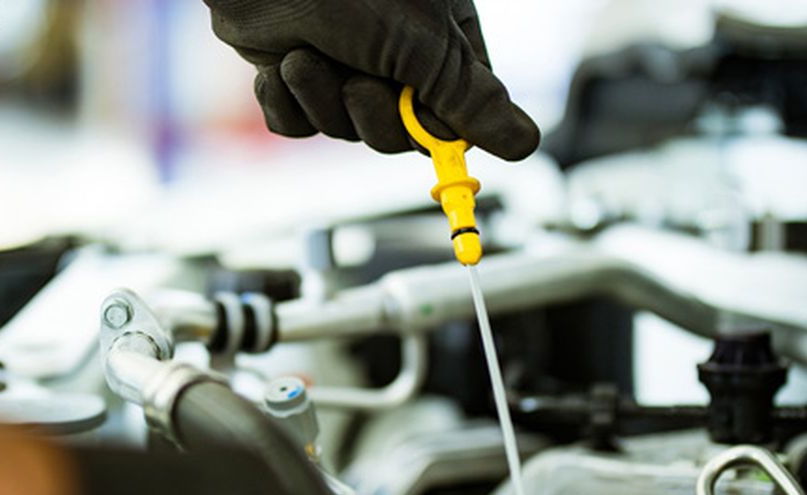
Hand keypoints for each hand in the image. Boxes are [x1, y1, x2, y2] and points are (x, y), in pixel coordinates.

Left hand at [205, 0, 539, 160]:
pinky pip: (299, 125)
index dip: (438, 132)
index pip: (460, 112)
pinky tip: (280, 65)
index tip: (423, 133)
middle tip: (357, 81)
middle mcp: (395, 55)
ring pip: (345, 130)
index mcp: (441, 38)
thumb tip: (526, 144)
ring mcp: (342, 65)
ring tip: (307, 56)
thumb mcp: (422, 44)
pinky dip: (287, 102)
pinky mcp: (295, 78)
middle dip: (372, 114)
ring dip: (323, 100)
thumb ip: (470, 99)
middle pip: (400, 133)